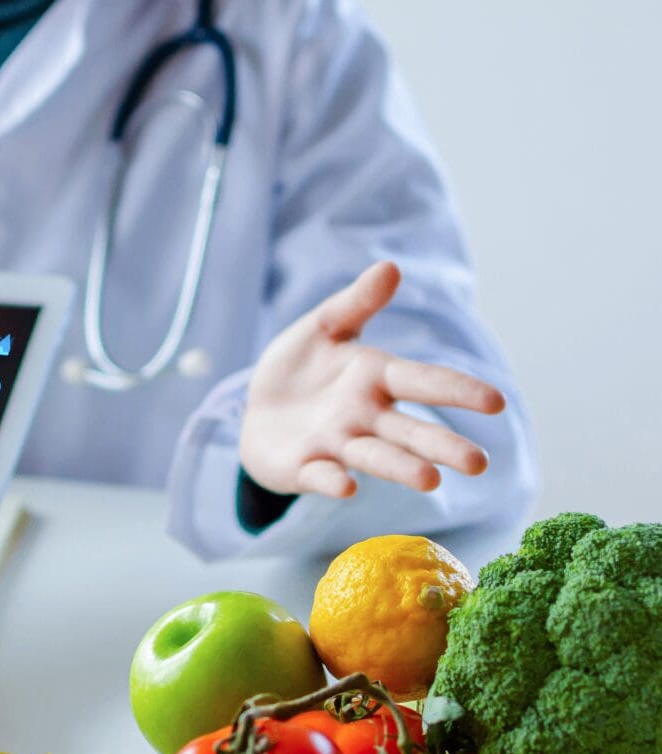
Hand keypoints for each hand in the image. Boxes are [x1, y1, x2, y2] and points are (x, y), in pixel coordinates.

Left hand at [241, 262, 505, 497]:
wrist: (256, 410)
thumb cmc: (299, 368)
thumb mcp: (323, 328)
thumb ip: (355, 303)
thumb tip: (390, 267)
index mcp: (377, 379)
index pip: (424, 382)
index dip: (458, 391)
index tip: (496, 402)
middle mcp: (365, 417)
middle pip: (410, 432)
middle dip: (442, 446)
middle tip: (479, 463)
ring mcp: (336, 445)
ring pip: (375, 457)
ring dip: (401, 468)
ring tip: (431, 480)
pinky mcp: (303, 468)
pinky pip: (321, 475)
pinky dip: (333, 481)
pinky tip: (347, 486)